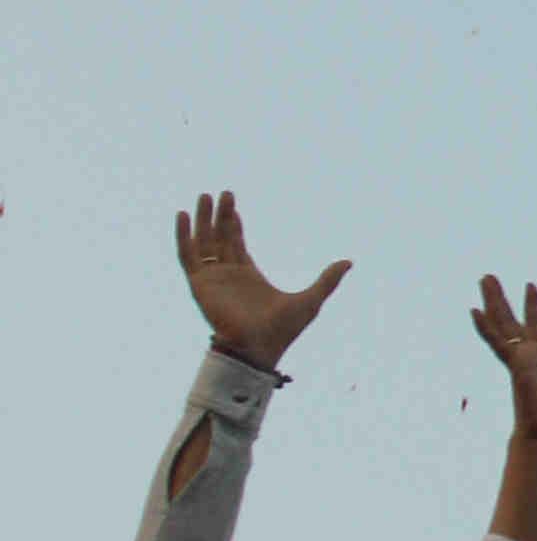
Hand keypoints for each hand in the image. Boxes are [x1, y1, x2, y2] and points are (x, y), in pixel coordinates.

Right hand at [178, 191, 350, 375]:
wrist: (259, 348)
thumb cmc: (283, 330)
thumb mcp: (311, 299)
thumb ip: (328, 280)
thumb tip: (349, 262)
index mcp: (248, 276)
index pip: (236, 243)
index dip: (233, 224)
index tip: (232, 204)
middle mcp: (228, 275)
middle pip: (220, 238)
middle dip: (220, 215)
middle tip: (222, 193)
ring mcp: (212, 279)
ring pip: (203, 242)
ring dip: (202, 220)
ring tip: (205, 196)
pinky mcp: (200, 285)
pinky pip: (187, 256)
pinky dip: (183, 236)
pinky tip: (182, 216)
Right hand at [472, 274, 536, 447]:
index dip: (533, 306)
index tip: (530, 285)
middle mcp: (529, 354)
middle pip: (513, 319)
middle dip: (502, 298)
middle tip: (489, 277)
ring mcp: (520, 357)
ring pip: (502, 323)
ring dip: (492, 301)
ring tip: (484, 278)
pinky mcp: (515, 364)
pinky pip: (497, 342)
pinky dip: (485, 327)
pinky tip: (474, 310)